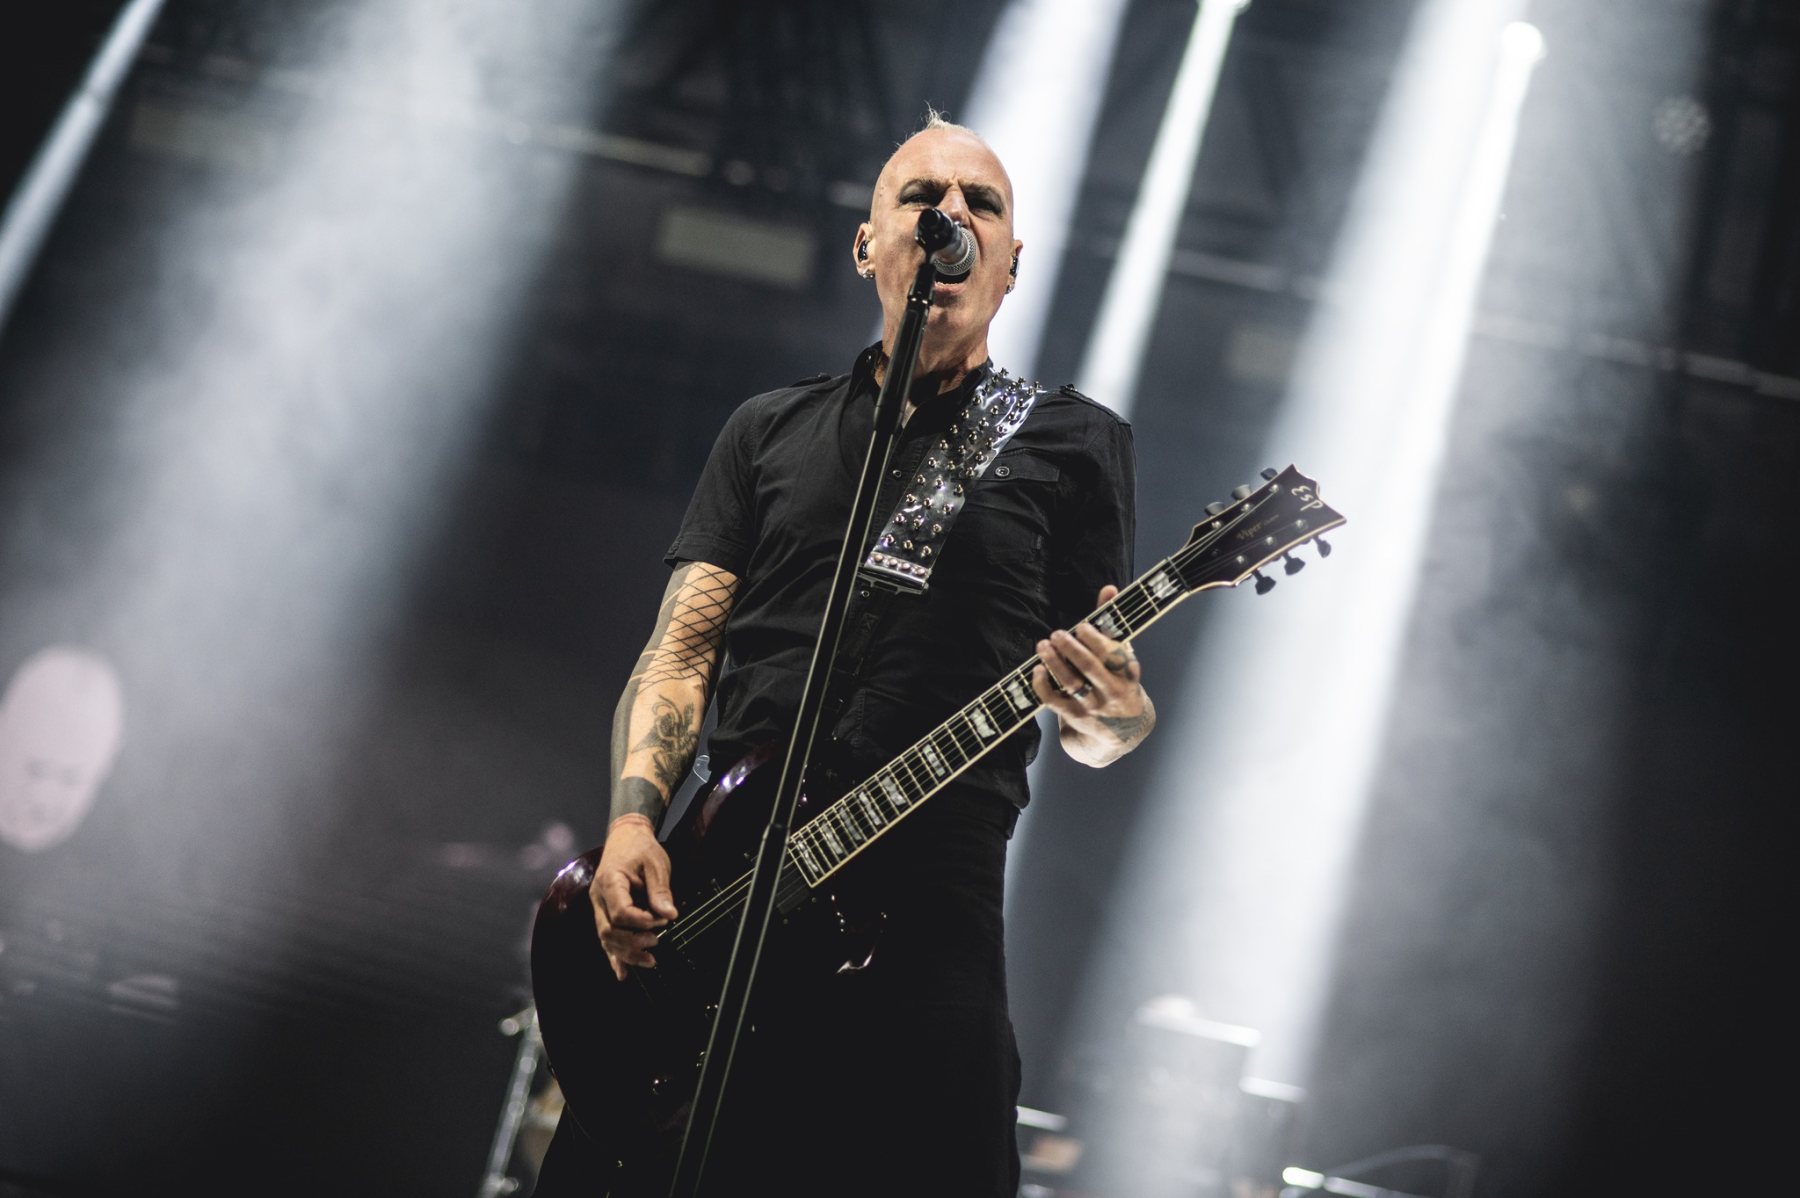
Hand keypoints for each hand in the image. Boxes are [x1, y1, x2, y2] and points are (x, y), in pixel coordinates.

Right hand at [588, 814, 678, 980]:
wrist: (625, 836)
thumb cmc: (641, 848)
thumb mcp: (656, 863)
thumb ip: (660, 889)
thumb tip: (670, 915)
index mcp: (610, 881)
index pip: (620, 912)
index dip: (641, 922)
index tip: (661, 922)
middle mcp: (598, 897)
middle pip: (608, 930)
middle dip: (632, 943)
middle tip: (656, 943)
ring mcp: (598, 906)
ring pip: (605, 938)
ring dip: (625, 953)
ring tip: (650, 961)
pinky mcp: (603, 912)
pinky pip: (605, 938)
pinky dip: (614, 956)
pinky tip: (623, 974)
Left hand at [1031, 585, 1153, 765]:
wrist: (1122, 732)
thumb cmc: (1118, 681)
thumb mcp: (1120, 656)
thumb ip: (1111, 623)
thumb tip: (1109, 589)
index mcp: (1128, 672)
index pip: (1114, 654)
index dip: (1095, 640)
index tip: (1082, 626)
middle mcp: (1113, 690)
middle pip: (1090, 667)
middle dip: (1071, 648)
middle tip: (1057, 634)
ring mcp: (1094, 706)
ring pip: (1071, 683)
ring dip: (1054, 662)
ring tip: (1043, 645)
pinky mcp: (1076, 717)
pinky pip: (1054, 700)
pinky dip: (1042, 684)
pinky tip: (1037, 669)